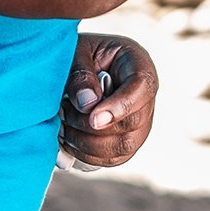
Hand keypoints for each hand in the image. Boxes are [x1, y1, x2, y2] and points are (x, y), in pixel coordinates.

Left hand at [60, 32, 158, 167]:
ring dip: (87, 143)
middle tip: (64, 112)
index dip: (119, 107)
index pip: (141, 89)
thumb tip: (88, 105)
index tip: (92, 119)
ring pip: (124, 147)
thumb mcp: (77, 51)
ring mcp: (140, 123)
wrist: (77, 65)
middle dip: (93, 127)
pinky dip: (87, 155)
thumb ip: (81, 75)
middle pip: (133, 123)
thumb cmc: (79, 52)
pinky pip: (113, 159)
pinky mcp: (126, 142)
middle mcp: (145, 97)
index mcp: (139, 66)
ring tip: (64, 124)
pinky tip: (68, 139)